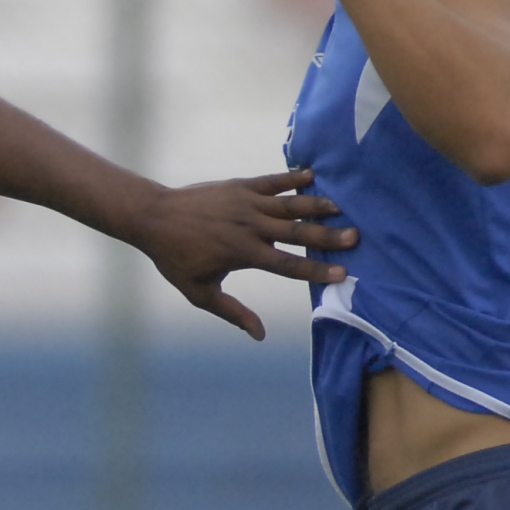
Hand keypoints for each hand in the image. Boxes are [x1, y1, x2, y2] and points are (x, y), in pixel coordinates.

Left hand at [118, 168, 355, 340]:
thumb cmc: (174, 257)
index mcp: (243, 253)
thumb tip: (259, 334)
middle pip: (297, 231)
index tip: (342, 273)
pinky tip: (313, 175)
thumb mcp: (199, 292)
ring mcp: (246, 203)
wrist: (153, 216)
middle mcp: (250, 226)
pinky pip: (272, 180)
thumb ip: (232, 311)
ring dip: (317, 205)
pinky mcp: (240, 185)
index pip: (288, 264)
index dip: (316, 269)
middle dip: (327, 235)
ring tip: (342, 207)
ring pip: (290, 203)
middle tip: (356, 237)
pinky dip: (293, 177)